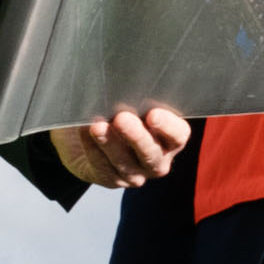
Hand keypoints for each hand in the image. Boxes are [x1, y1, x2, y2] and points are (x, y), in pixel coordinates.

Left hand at [52, 107, 190, 188]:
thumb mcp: (128, 101)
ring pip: (127, 164)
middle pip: (151, 152)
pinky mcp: (113, 180)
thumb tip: (123, 83)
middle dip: (136, 136)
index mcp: (170, 137)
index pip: (178, 135)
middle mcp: (158, 159)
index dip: (168, 126)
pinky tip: (85, 133)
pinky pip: (104, 169)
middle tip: (122, 118)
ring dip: (111, 144)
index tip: (152, 113)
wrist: (88, 134)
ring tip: (97, 126)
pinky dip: (93, 150)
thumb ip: (133, 96)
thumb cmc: (116, 109)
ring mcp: (137, 173)